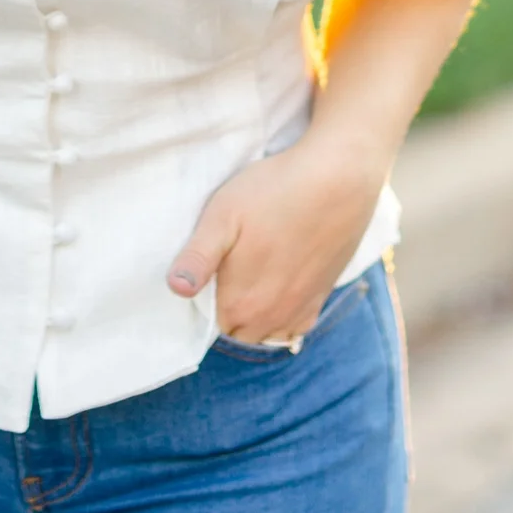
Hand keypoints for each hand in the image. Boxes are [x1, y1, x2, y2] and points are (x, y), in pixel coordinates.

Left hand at [166, 132, 389, 344]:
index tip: (217, 265)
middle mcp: (270, 319)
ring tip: (258, 275)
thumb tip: (176, 289)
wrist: (336, 180)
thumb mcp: (221, 215)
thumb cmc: (273, 192)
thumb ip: (197, 258)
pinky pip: (296, 326)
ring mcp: (299, 311)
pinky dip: (285, 314)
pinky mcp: (322, 297)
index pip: (213, 322)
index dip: (211, 295)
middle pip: (239, 330)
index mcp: (239, 304)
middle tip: (236, 266)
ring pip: (268, 331)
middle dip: (233, 309)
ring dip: (258, 314)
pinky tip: (283, 285)